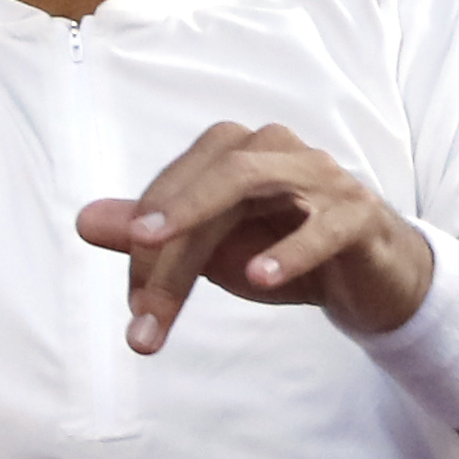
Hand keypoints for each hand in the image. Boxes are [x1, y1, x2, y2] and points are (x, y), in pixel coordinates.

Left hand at [74, 122, 432, 354]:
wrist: (372, 280)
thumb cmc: (285, 253)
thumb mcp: (212, 252)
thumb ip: (152, 238)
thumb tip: (85, 221)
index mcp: (231, 154)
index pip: (172, 190)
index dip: (144, 247)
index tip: (134, 310)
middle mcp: (272, 149)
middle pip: (201, 183)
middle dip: (163, 246)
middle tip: (137, 306)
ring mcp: (319, 176)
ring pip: (248, 184)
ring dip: (201, 222)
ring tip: (160, 247)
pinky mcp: (359, 214)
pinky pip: (323, 224)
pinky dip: (289, 250)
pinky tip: (259, 277)